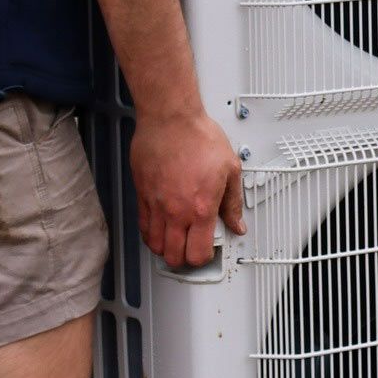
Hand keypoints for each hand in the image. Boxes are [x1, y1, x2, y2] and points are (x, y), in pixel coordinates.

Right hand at [130, 109, 245, 267]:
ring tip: (176, 241)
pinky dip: (151, 234)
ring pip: (155, 245)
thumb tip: (236, 223)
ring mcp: (156, 205)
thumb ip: (233, 202)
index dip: (204, 258)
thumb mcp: (230, 168)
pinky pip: (143, 226)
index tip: (208, 251)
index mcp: (201, 208)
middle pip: (174, 256)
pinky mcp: (142, 195)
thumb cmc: (199, 136)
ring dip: (166, 248)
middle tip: (191, 250)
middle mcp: (176, 211)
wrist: (171, 119)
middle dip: (184, 259)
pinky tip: (160, 228)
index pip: (198, 253)